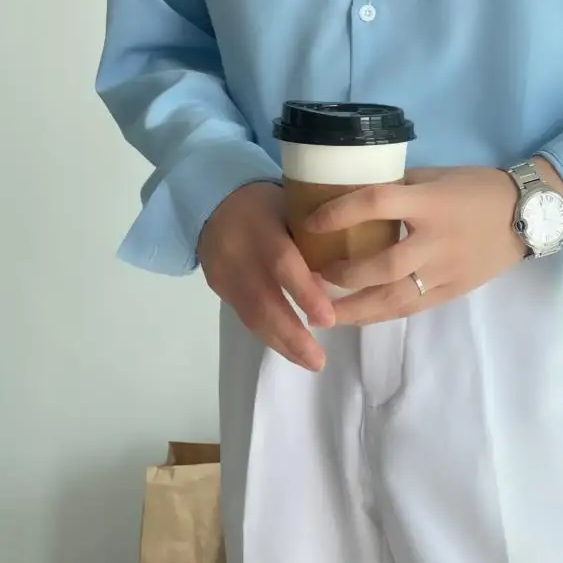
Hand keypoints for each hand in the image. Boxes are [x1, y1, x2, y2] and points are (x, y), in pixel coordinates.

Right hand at [198, 183, 334, 371]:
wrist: (213, 200)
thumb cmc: (269, 203)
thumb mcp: (293, 206)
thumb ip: (314, 237)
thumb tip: (349, 274)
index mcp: (262, 226)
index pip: (282, 262)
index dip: (304, 294)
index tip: (329, 320)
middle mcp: (238, 252)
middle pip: (262, 300)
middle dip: (292, 335)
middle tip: (319, 361)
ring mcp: (224, 272)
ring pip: (251, 315)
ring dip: (282, 343)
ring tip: (310, 362)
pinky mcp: (218, 287)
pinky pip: (245, 316)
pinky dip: (269, 335)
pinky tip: (289, 348)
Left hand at [305, 166, 528, 325]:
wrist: (526, 216)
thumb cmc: (477, 188)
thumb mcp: (436, 177)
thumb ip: (399, 188)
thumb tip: (355, 199)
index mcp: (430, 203)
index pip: (377, 204)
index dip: (339, 214)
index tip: (310, 223)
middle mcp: (436, 240)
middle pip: (381, 265)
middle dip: (343, 275)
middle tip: (313, 277)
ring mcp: (446, 271)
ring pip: (395, 298)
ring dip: (355, 308)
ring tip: (324, 313)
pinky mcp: (453, 291)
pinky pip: (412, 307)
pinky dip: (381, 314)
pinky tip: (358, 317)